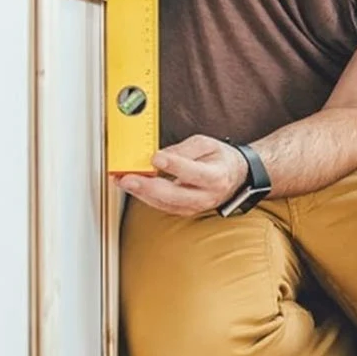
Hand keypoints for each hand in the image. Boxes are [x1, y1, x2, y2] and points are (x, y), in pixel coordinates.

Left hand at [114, 134, 247, 215]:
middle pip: (174, 195)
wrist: (234, 177)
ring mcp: (195, 207)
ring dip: (141, 193)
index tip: (156, 158)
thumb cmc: (219, 159)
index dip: (174, 166)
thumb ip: (185, 149)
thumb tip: (162, 156)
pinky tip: (133, 187)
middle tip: (128, 178)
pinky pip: (162, 206)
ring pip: (164, 204)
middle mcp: (205, 196)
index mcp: (215, 176)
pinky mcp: (184, 211)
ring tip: (123, 181)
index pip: (193, 172)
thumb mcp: (207, 144)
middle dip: (148, 187)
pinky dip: (145, 197)